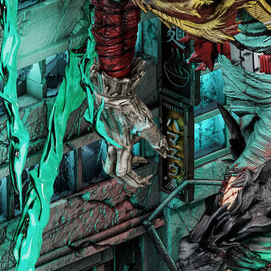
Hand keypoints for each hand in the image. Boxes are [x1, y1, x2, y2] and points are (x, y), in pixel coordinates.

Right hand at [90, 59, 169, 187]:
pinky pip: (113, 146)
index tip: (145, 181)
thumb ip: (156, 139)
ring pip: (113, 159)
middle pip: (114, 171)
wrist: (111, 89)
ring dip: (127, 162)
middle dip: (129, 177)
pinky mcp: (105, 130)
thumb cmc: (126, 105)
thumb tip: (165, 152)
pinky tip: (134, 139)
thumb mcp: (145, 123)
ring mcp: (107, 138)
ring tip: (141, 158)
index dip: (136, 180)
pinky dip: (124, 149)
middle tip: (140, 179)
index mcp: (121, 146)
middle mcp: (111, 145)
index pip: (125, 172)